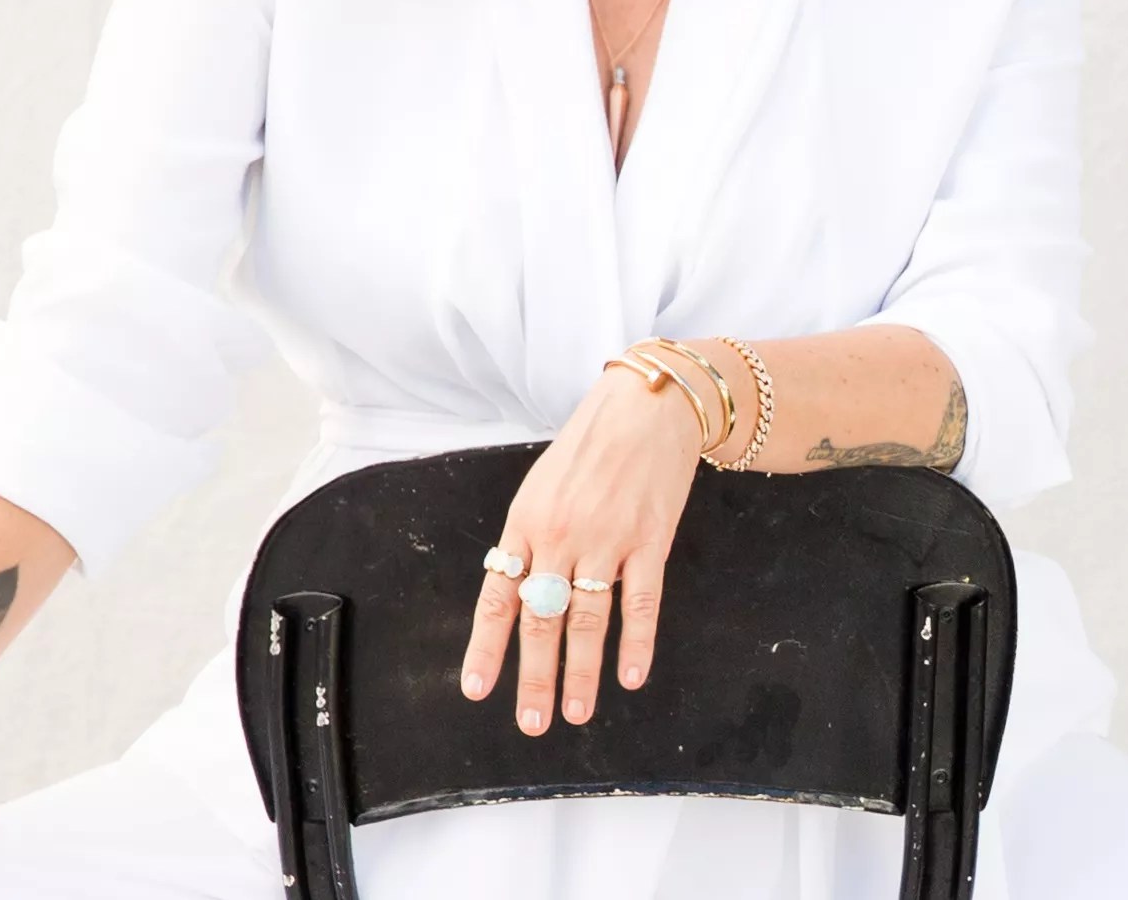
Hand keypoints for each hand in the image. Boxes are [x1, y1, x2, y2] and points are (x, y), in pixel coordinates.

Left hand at [458, 362, 706, 734]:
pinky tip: (632, 675)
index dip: (486, 647)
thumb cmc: (590, 445)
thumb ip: (530, 540)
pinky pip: (642, 601)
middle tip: (531, 723)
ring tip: (575, 713)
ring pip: (588, 619)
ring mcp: (607, 539)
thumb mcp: (541, 485)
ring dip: (581, 671)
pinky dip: (637, 641)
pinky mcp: (650, 540)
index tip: (478, 690)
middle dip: (534, 676)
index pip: (498, 597)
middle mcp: (560, 536)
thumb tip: (517, 596)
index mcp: (525, 523)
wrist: (647, 405)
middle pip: (541, 619)